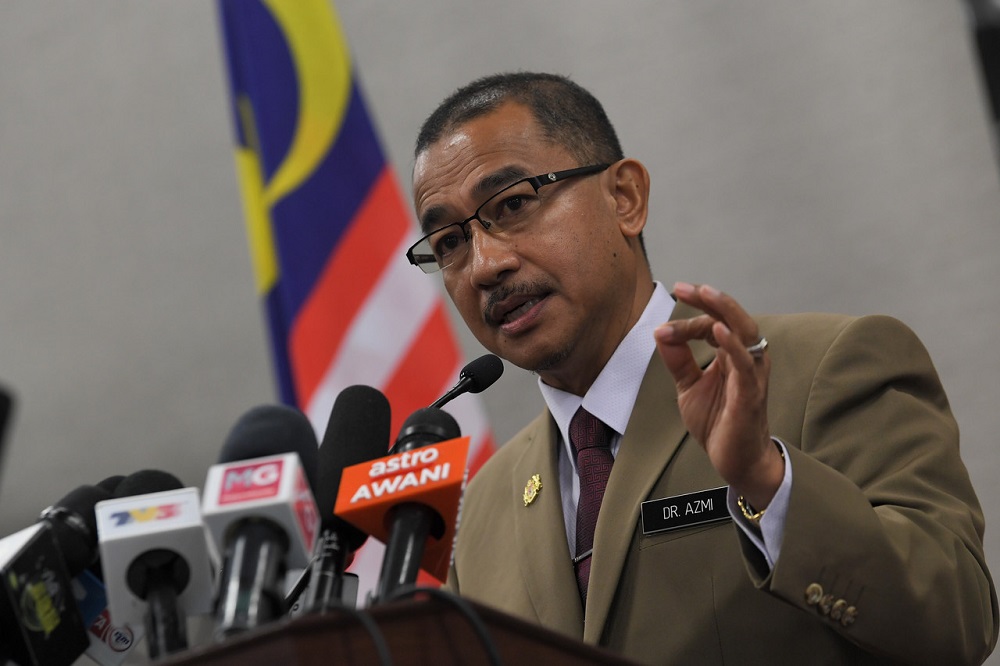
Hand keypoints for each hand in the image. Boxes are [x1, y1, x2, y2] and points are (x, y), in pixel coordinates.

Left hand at [654, 282, 782, 507]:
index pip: (713, 324)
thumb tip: (660, 332)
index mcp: (732, 355)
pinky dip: (732, 345)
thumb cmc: (719, 422)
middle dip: (710, 300)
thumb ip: (678, 360)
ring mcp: (751, 375)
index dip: (690, 318)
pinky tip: (718, 331)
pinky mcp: (751, 395)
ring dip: (724, 312)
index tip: (665, 319)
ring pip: (745, 334)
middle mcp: (746, 359)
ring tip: (706, 294)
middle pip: (734, 319)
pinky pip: (745, 365)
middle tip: (684, 287)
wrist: (735, 460)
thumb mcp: (689, 387)